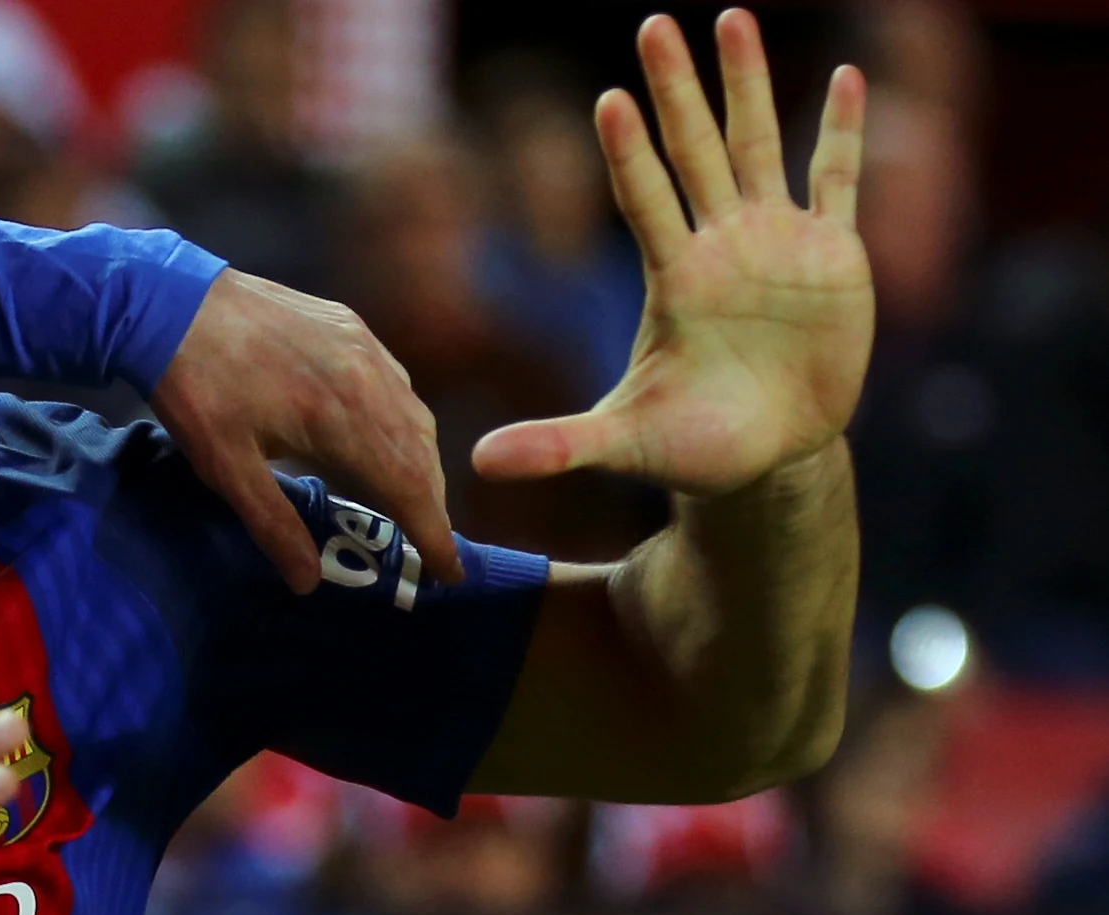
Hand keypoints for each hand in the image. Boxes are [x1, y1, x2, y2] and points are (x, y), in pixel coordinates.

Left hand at [151, 270, 459, 594]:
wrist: (171, 302)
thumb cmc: (194, 388)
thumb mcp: (225, 467)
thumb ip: (273, 525)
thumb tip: (307, 582)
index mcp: (340, 418)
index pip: (407, 487)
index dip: (432, 533)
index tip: (448, 571)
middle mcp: (367, 377)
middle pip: (420, 454)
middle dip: (431, 504)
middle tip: (430, 546)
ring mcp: (362, 346)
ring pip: (414, 416)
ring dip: (421, 464)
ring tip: (414, 504)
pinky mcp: (350, 327)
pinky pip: (397, 383)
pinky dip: (404, 422)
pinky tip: (389, 441)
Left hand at [474, 10, 872, 495]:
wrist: (768, 457)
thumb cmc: (692, 446)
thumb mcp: (623, 445)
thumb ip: (556, 446)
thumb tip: (474, 466)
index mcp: (674, 280)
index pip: (644, 201)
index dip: (629, 154)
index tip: (609, 99)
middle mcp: (720, 245)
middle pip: (695, 152)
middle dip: (678, 89)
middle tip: (655, 23)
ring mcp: (775, 242)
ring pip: (760, 145)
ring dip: (748, 83)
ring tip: (731, 17)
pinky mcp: (832, 256)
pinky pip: (836, 179)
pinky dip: (841, 131)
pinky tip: (846, 74)